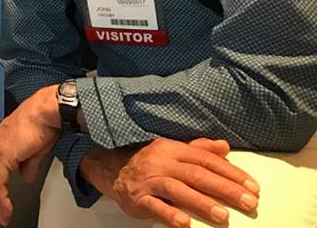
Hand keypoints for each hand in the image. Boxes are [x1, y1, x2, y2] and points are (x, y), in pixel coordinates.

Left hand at [0, 85, 59, 224]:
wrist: (47, 110)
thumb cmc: (45, 122)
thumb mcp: (36, 148)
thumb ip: (28, 163)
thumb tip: (25, 177)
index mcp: (3, 138)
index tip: (2, 199)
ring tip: (2, 216)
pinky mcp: (4, 153)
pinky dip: (1, 196)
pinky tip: (5, 207)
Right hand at [109, 137, 259, 226]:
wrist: (114, 172)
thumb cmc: (151, 164)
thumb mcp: (173, 151)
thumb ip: (199, 149)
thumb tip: (225, 146)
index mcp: (172, 149)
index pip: (205, 159)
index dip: (230, 172)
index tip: (253, 187)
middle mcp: (162, 163)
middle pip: (196, 174)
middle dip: (224, 188)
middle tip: (249, 203)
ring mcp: (150, 181)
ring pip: (178, 190)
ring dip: (201, 203)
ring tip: (224, 216)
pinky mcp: (139, 199)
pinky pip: (156, 206)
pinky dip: (170, 215)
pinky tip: (185, 224)